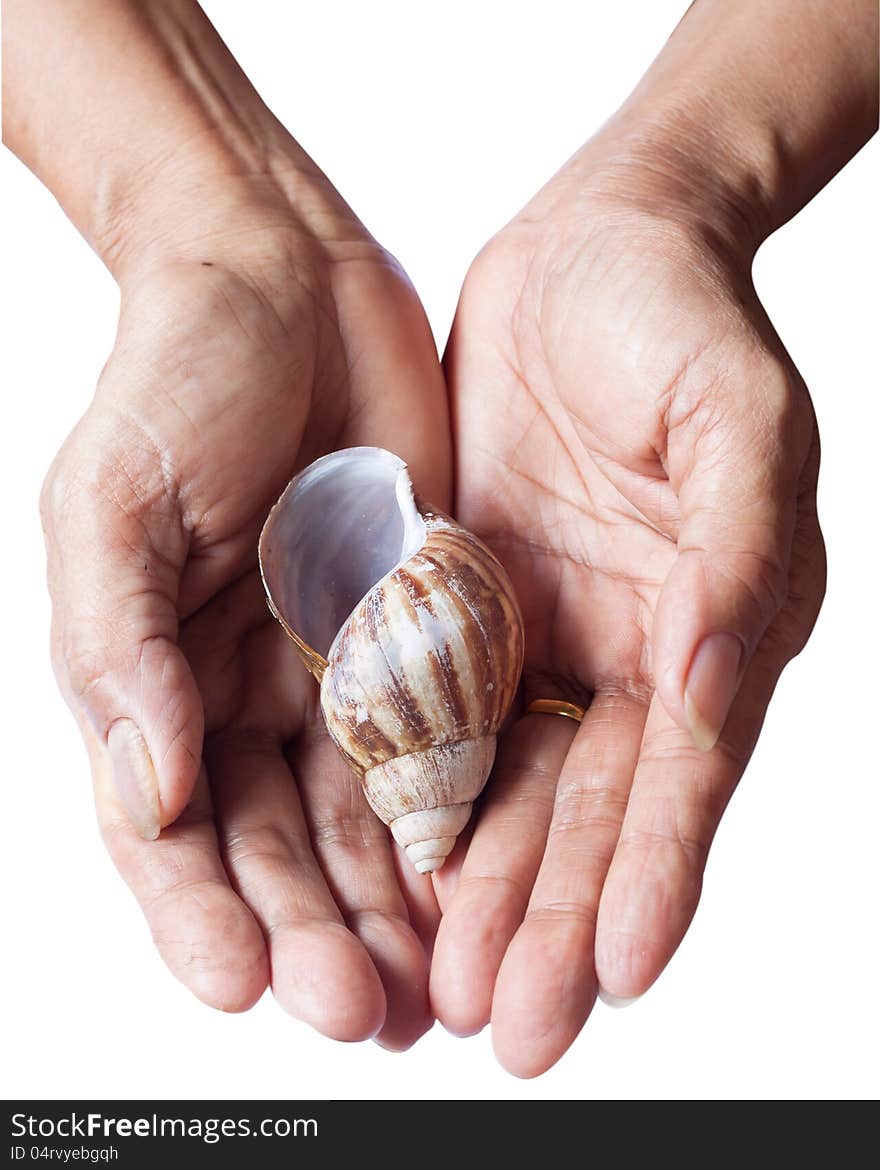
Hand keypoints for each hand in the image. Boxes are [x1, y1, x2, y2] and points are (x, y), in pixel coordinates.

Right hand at [41, 183, 447, 1048]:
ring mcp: (331, 669)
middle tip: (358, 1012)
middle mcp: (241, 693)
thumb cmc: (174, 376)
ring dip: (385, 907)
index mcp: (154, 679)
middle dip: (310, 933)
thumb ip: (118, 646)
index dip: (200, 912)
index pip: (168, 829)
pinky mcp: (415, 629)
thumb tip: (150, 791)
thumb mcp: (111, 502)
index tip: (244, 982)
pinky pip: (436, 739)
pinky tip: (475, 880)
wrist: (284, 279)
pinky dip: (450, 816)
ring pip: (360, 819)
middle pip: (273, 848)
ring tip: (423, 988)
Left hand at [430, 150, 824, 1074]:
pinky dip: (423, 796)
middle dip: (555, 917)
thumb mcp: (739, 421)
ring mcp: (546, 631)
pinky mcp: (467, 601)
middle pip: (592, 808)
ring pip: (512, 785)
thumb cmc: (682, 319)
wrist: (593, 247)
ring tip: (446, 988)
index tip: (618, 973)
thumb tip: (713, 683)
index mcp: (712, 623)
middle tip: (512, 1027)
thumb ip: (738, 555)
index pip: (682, 773)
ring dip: (485, 887)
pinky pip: (439, 714)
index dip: (654, 871)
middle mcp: (630, 651)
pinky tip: (398, 870)